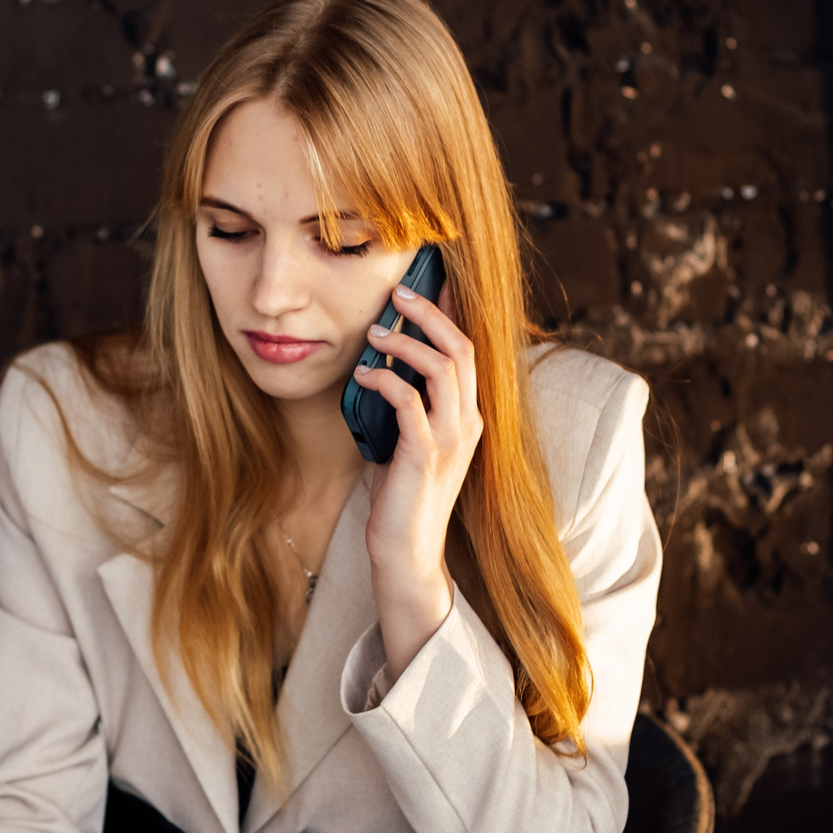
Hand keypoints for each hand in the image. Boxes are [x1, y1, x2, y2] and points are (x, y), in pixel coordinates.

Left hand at [353, 280, 481, 675]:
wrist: (407, 553)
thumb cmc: (401, 497)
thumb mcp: (406, 441)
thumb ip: (404, 406)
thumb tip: (380, 366)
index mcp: (468, 417)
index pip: (468, 352)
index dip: (453, 312)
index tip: (434, 279)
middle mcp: (468, 423)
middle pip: (462, 348)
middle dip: (430, 312)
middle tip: (398, 292)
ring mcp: (450, 439)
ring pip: (442, 368)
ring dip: (405, 342)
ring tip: (374, 333)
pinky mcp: (424, 455)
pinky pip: (409, 402)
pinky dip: (386, 380)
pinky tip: (363, 376)